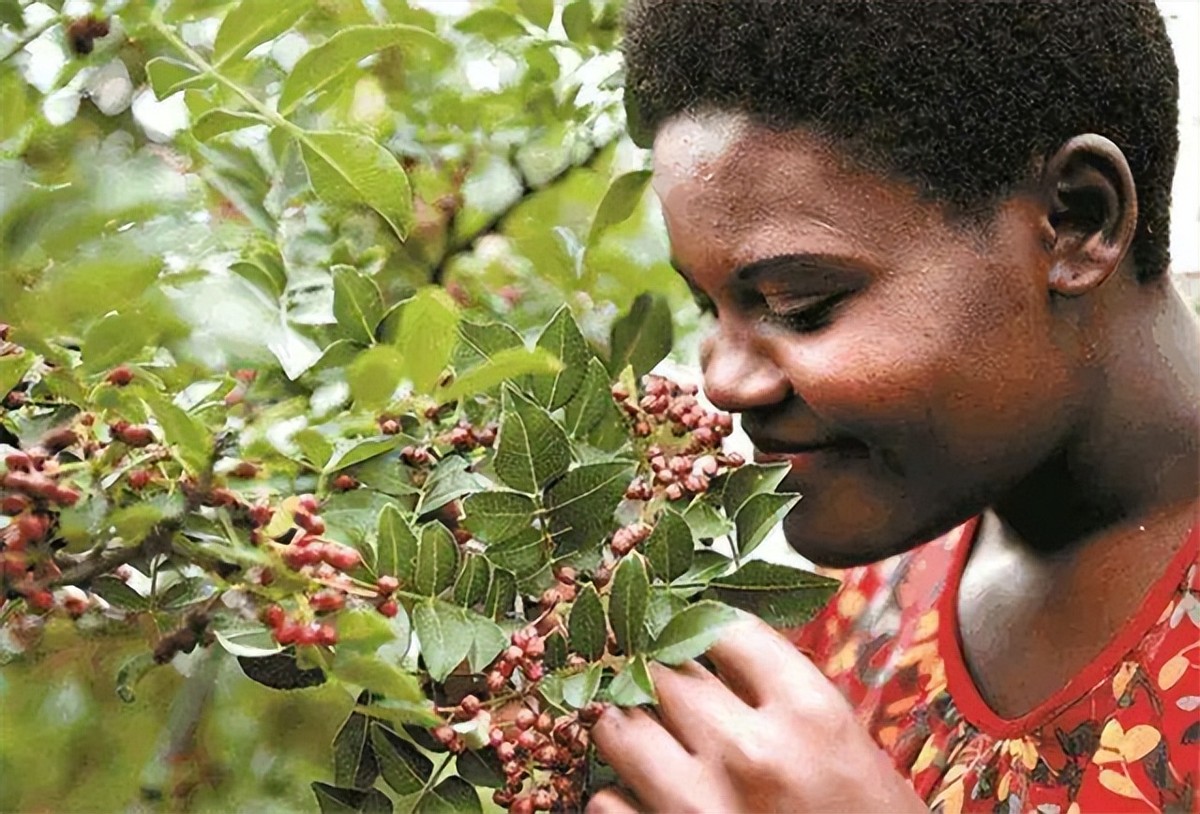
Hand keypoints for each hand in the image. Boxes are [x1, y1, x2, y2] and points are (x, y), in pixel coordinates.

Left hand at [587, 615, 927, 812]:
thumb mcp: (843, 746)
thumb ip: (781, 695)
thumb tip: (711, 647)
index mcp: (809, 714)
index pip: (723, 626)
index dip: (704, 629)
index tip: (695, 636)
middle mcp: (751, 753)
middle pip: (663, 670)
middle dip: (663, 676)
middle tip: (668, 689)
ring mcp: (699, 807)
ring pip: (617, 724)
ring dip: (629, 728)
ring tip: (650, 738)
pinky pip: (604, 800)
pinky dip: (619, 797)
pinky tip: (646, 799)